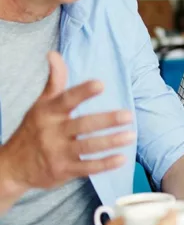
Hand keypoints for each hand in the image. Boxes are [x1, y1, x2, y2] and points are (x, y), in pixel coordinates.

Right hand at [0, 52, 133, 200]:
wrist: (12, 167)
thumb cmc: (34, 130)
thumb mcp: (41, 105)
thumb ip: (54, 81)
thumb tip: (54, 54)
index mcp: (48, 113)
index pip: (66, 100)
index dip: (83, 92)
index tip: (100, 84)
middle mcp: (53, 132)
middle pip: (82, 125)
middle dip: (106, 120)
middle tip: (128, 115)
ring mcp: (58, 153)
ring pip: (88, 147)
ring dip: (110, 142)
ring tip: (131, 135)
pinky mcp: (63, 170)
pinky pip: (87, 168)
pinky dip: (105, 164)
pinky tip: (122, 158)